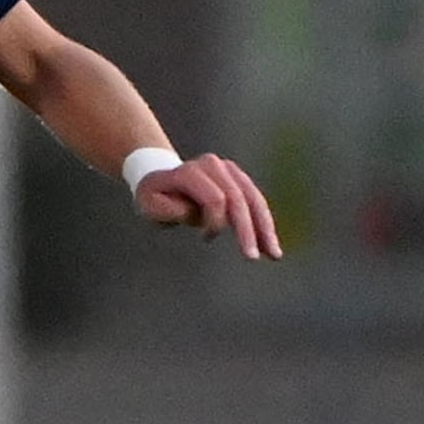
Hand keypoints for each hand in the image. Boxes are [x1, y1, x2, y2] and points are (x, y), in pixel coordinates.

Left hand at [136, 154, 282, 259]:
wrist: (160, 177)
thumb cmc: (153, 196)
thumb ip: (170, 210)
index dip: (215, 222)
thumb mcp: (149, 205)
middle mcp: (213, 165)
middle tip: (253, 257)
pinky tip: (270, 244)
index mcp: (190, 171)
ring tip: (273, 254)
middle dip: (248, 230)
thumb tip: (196, 214)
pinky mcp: (238, 178)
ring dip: (264, 228)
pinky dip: (264, 223)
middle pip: (239, 199)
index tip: (205, 239)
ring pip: (253, 200)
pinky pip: (256, 201)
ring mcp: (228, 169)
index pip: (215, 198)